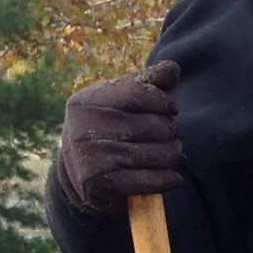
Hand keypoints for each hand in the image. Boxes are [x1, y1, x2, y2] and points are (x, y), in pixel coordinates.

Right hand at [58, 62, 181, 214]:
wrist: (80, 175)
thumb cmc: (108, 129)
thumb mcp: (120, 101)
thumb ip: (147, 83)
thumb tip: (173, 68)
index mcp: (88, 101)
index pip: (141, 94)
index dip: (164, 103)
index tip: (170, 109)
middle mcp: (86, 127)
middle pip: (157, 126)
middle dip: (170, 132)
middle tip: (166, 137)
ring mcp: (94, 157)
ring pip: (160, 154)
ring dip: (172, 156)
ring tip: (167, 154)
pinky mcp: (103, 184)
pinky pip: (153, 180)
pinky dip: (169, 179)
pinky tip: (172, 177)